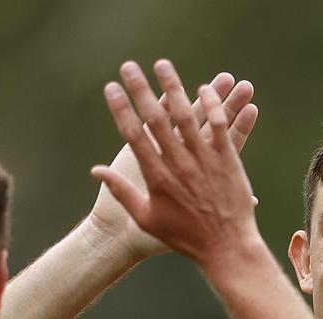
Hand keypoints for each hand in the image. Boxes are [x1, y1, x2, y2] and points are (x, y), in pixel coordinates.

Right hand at [92, 60, 259, 265]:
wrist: (225, 249)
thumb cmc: (184, 238)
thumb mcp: (146, 218)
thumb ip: (121, 192)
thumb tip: (95, 171)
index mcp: (157, 177)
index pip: (133, 135)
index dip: (121, 109)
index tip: (111, 88)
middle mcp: (179, 165)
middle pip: (156, 119)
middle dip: (140, 90)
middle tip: (129, 66)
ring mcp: (204, 161)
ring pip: (188, 117)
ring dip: (175, 88)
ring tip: (163, 65)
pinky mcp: (227, 161)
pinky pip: (219, 128)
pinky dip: (212, 107)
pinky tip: (203, 89)